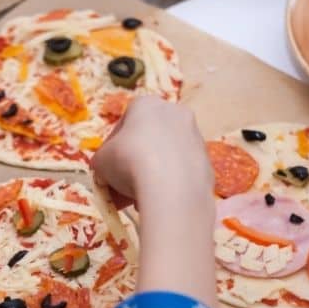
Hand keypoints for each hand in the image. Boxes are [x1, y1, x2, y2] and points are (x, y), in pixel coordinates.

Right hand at [91, 96, 212, 208]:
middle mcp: (175, 114)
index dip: (111, 149)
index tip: (106, 168)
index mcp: (147, 105)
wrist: (171, 187)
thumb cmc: (128, 162)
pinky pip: (182, 173)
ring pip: (166, 158)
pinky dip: (169, 186)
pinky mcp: (207, 162)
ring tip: (136, 201)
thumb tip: (105, 172)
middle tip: (119, 188)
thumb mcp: (100, 162)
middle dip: (132, 165)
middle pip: (148, 141)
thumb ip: (102, 162)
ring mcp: (195, 138)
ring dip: (150, 176)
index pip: (124, 123)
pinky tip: (157, 202)